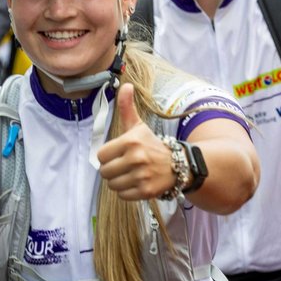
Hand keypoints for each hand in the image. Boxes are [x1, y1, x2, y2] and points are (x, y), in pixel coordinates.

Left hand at [96, 83, 175, 199]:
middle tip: (123, 167)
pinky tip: (136, 183)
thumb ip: (127, 107)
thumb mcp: (138, 126)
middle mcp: (136, 158)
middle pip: (105, 172)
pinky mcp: (146, 191)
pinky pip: (123, 195)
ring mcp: (141, 176)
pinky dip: (127, 192)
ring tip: (130, 175)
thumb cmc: (152, 144)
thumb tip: (125, 85)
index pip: (101, 156)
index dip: (107, 157)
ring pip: (113, 185)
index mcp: (131, 141)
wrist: (179, 164)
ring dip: (118, 182)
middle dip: (112, 171)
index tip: (117, 155)